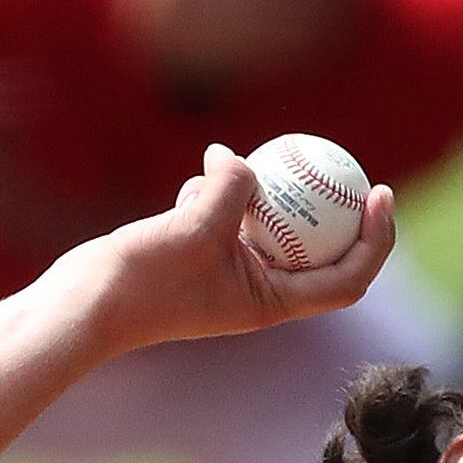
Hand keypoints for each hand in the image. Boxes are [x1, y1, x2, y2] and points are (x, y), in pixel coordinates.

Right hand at [56, 143, 394, 360]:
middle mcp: (258, 292)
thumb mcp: (196, 224)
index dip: (375, 240)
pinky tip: (196, 181)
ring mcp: (227, 274)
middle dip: (332, 207)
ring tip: (228, 175)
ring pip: (268, 225)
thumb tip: (238, 157)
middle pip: (318, 249)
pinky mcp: (198, 256)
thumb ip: (233, 186)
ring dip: (258, 192)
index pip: (347, 278)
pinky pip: (226, 216)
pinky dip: (217, 193)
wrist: (84, 306)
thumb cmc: (142, 280)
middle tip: (339, 160)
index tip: (378, 192)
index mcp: (272, 302)